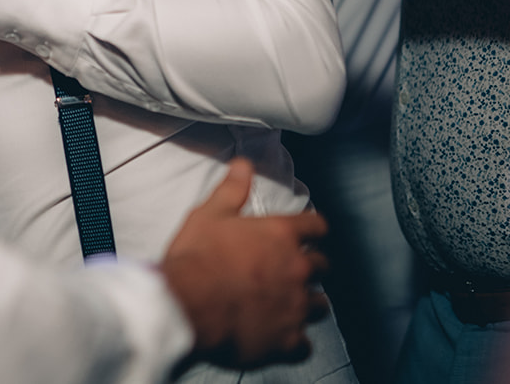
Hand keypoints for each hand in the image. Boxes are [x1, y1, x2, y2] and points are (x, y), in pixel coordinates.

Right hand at [161, 160, 328, 366]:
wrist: (188, 303)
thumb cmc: (197, 257)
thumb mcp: (210, 214)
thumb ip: (232, 189)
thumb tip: (243, 165)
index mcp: (280, 235)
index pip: (315, 227)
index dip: (313, 229)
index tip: (311, 233)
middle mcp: (296, 268)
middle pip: (322, 266)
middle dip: (312, 266)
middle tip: (295, 269)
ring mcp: (294, 306)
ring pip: (319, 305)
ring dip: (309, 302)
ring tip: (294, 304)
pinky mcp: (287, 339)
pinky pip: (304, 344)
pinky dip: (296, 340)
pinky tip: (285, 337)